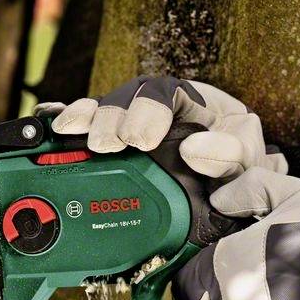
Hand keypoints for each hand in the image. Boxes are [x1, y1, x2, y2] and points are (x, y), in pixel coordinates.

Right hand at [36, 75, 286, 178]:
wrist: (228, 207)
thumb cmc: (240, 179)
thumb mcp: (248, 167)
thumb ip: (234, 156)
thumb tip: (195, 152)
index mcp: (199, 107)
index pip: (170, 93)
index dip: (150, 109)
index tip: (140, 139)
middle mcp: (162, 113)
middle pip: (129, 98)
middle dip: (111, 115)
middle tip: (104, 142)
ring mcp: (134, 132)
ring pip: (104, 113)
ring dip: (86, 119)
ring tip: (70, 133)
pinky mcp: (115, 155)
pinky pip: (88, 134)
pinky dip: (68, 127)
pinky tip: (51, 126)